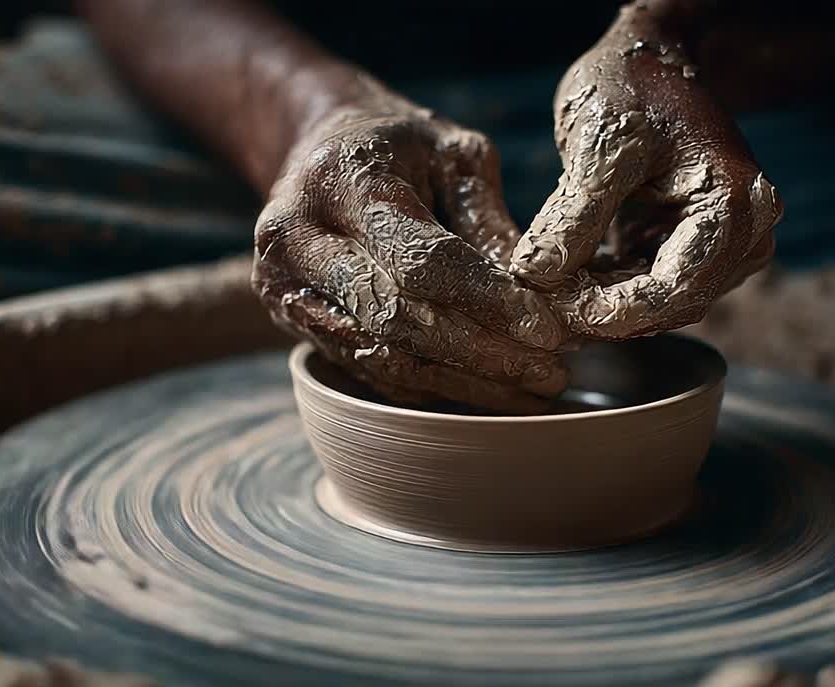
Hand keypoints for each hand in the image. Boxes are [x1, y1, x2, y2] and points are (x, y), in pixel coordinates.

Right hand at [253, 89, 568, 411]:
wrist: (315, 147)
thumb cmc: (399, 146)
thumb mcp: (454, 154)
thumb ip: (490, 222)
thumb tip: (548, 295)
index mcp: (340, 180)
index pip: (421, 261)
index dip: (488, 301)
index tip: (548, 329)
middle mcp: (295, 237)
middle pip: (396, 320)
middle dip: (482, 354)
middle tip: (551, 373)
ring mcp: (283, 287)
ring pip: (382, 358)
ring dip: (464, 383)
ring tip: (531, 390)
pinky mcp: (291, 322)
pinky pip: (369, 370)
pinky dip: (434, 385)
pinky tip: (487, 387)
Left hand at [510, 3, 783, 339]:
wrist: (655, 58)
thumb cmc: (633, 87)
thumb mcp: (600, 144)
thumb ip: (572, 213)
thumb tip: (535, 275)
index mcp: (734, 206)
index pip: (674, 289)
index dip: (612, 310)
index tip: (555, 308)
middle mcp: (747, 234)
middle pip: (673, 304)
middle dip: (608, 311)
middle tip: (545, 303)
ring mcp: (730, 244)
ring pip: (664, 303)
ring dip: (610, 303)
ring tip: (553, 286)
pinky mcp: (701, 245)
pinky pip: (657, 284)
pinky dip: (615, 286)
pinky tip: (575, 273)